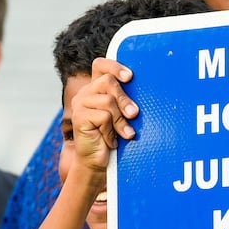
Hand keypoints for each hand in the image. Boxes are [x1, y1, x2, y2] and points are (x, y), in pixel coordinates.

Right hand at [70, 57, 139, 172]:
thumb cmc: (116, 137)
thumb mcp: (124, 115)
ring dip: (121, 119)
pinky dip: (112, 130)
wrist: (99, 162)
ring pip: (108, 100)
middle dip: (125, 98)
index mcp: (96, 88)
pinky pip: (103, 116)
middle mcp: (86, 93)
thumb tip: (150, 90)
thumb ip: (127, 100)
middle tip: (134, 114)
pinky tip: (112, 139)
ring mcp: (80, 104)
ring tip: (125, 133)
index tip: (130, 77)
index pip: (100, 65)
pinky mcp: (78, 117)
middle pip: (108, 81)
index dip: (114, 66)